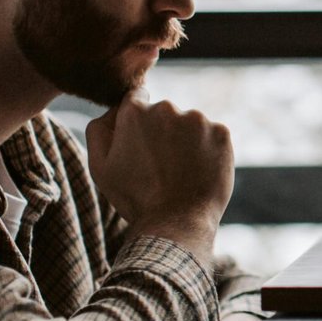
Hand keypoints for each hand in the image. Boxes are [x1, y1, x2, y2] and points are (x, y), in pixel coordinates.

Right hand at [85, 90, 233, 263]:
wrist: (176, 221)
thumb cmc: (135, 197)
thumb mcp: (100, 166)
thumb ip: (99, 130)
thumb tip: (113, 109)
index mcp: (134, 112)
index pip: (137, 99)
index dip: (138, 122)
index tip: (142, 141)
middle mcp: (167, 107)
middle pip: (164, 113)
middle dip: (162, 132)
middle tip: (160, 166)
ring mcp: (197, 119)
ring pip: (190, 124)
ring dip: (186, 141)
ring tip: (179, 172)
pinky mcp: (221, 132)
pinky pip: (212, 135)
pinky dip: (208, 150)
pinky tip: (198, 171)